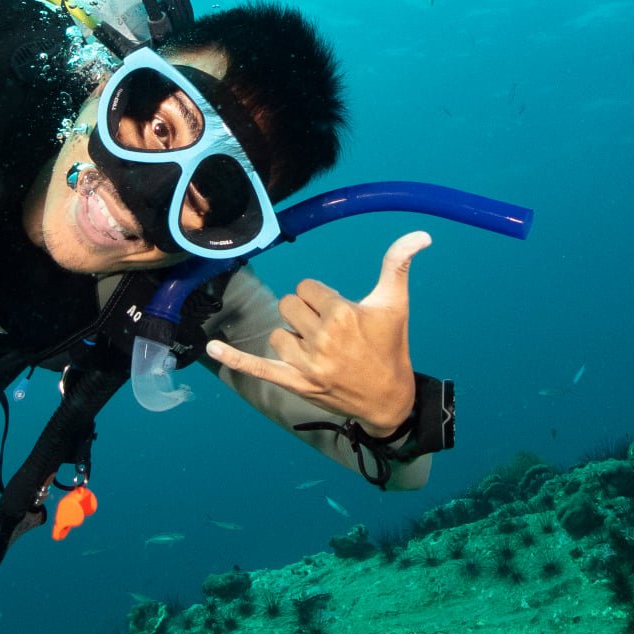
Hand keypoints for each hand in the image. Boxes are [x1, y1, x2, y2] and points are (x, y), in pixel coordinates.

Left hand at [205, 231, 429, 435]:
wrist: (390, 399)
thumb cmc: (391, 346)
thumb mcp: (395, 303)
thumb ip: (398, 264)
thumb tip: (421, 234)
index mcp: (342, 315)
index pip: (307, 287)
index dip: (321, 297)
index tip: (339, 312)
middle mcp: (322, 340)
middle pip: (289, 305)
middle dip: (306, 313)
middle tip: (330, 330)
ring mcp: (306, 365)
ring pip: (277, 332)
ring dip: (293, 337)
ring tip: (319, 349)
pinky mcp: (295, 383)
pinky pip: (257, 367)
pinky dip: (234, 358)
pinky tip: (213, 347)